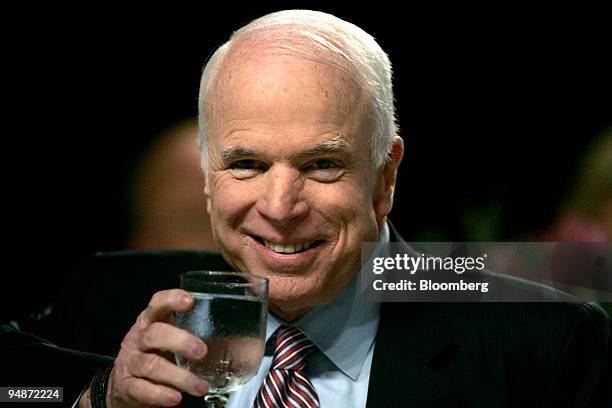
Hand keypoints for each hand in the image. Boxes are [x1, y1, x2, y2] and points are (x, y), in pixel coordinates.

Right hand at [81, 289, 208, 406]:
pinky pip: (141, 389)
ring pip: (151, 365)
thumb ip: (194, 333)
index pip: (157, 304)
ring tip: (200, 386)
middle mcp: (138, 339)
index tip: (190, 301)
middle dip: (180, 341)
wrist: (123, 385)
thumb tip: (242, 340)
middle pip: (155, 334)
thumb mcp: (169, 338)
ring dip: (179, 377)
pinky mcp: (126, 386)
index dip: (171, 300)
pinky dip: (159, 394)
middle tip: (202, 351)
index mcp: (150, 322)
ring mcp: (130, 362)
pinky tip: (175, 398)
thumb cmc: (155, 355)